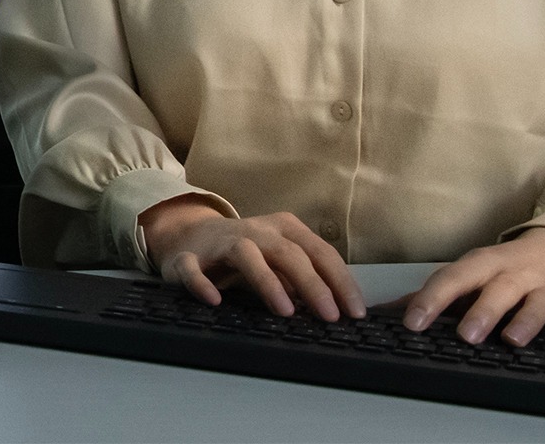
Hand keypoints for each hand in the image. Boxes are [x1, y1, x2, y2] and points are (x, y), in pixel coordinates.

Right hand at [139, 197, 365, 321]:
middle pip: (287, 252)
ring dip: (266, 280)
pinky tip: (215, 300)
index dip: (341, 282)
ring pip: (245, 254)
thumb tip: (341, 309)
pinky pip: (193, 269)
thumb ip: (306, 279)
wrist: (189, 236)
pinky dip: (202, 283)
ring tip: (285, 310)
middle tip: (329, 315)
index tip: (355, 312)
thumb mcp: (281, 260)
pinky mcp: (188, 259)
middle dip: (312, 284)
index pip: (320, 252)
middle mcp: (254, 232)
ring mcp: (220, 243)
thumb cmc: (247, 254)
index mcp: (283, 229)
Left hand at [406, 227, 544, 345]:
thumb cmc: (507, 268)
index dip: (431, 300)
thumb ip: (435, 293)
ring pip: (538, 304)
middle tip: (465, 336)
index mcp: (483, 266)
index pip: (453, 279)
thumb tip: (386, 310)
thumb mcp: (472, 273)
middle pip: (497, 291)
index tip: (412, 323)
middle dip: (481, 312)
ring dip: (527, 321)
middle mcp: (515, 275)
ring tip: (514, 340)